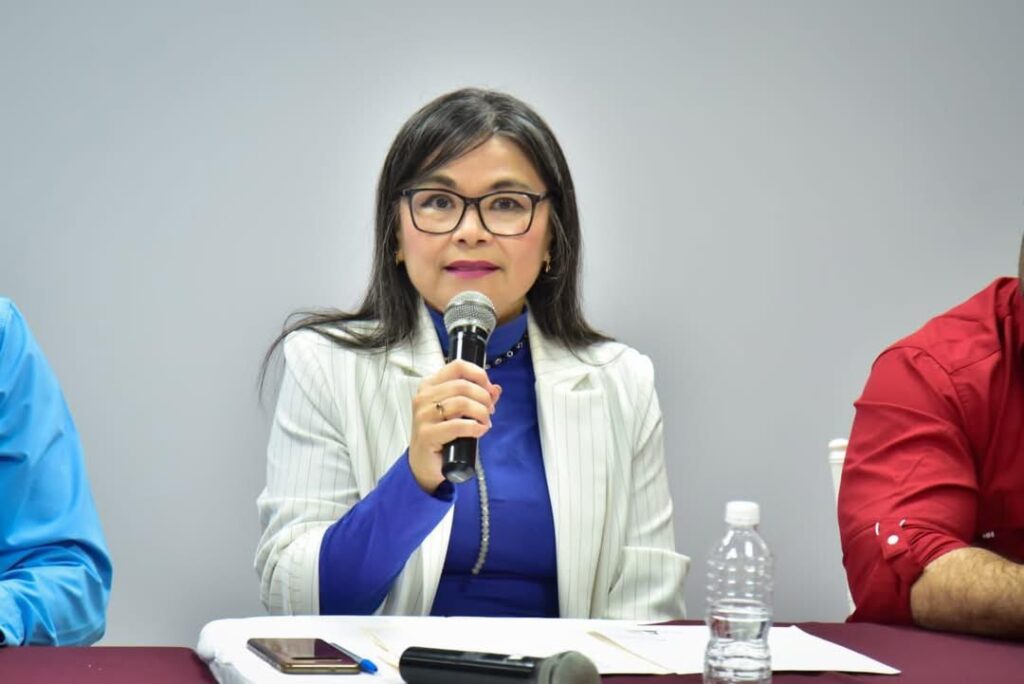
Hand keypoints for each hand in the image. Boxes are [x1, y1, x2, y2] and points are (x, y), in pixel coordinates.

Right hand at [409, 360, 500, 492]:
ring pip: (462, 402)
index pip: (458, 366)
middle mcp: (424, 397)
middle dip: (483, 398)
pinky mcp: (427, 434)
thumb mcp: (459, 412)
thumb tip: (495, 389)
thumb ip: (477, 397)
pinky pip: (458, 425)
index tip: (488, 389)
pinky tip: (480, 430)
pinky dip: (475, 427)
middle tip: (489, 411)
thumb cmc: (442, 435)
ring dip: (481, 413)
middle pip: (463, 385)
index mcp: (430, 385)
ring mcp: (423, 416)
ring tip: (484, 422)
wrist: (425, 464)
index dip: (479, 375)